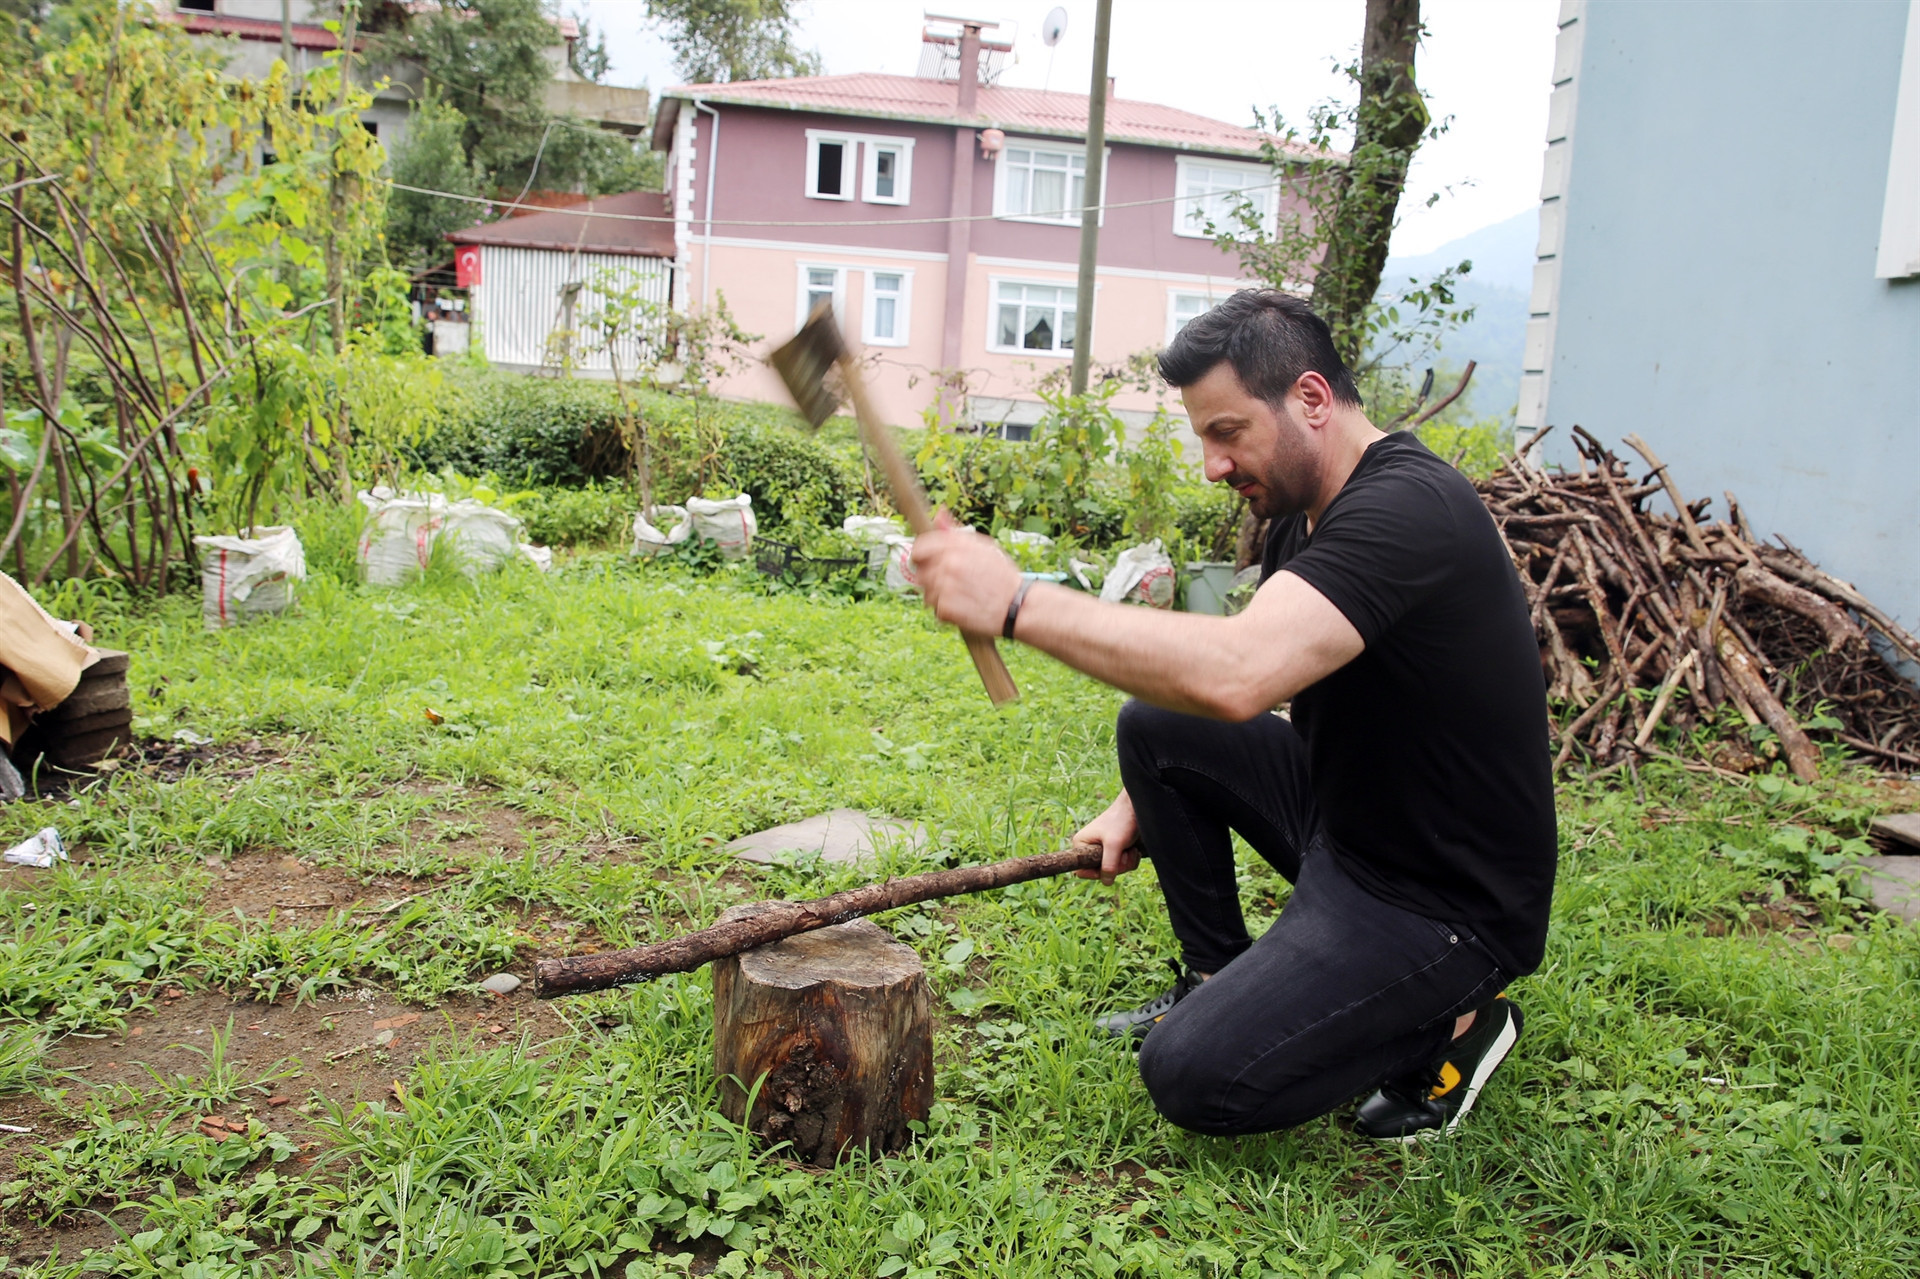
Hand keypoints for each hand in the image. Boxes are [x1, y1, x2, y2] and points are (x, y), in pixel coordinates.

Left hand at [910, 511, 1024, 636]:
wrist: (1019, 605)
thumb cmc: (1003, 575)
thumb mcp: (984, 546)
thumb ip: (956, 532)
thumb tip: (939, 513)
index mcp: (957, 545)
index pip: (920, 547)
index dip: (919, 556)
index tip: (924, 563)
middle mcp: (949, 563)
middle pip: (920, 572)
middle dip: (931, 579)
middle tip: (950, 585)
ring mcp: (946, 586)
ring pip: (926, 593)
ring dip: (939, 598)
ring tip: (961, 597)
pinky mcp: (947, 608)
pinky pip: (936, 611)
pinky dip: (947, 613)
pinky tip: (964, 609)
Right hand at [1073, 790, 1140, 885]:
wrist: (1137, 808)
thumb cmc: (1122, 821)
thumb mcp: (1114, 844)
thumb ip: (1109, 864)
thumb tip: (1106, 882)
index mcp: (1081, 844)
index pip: (1081, 871)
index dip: (1096, 873)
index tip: (1110, 866)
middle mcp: (1090, 849)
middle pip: (1101, 873)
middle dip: (1117, 866)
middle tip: (1123, 852)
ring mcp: (1104, 851)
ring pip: (1115, 871)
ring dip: (1126, 862)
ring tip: (1129, 847)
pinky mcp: (1117, 851)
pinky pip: (1123, 866)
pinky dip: (1131, 860)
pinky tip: (1134, 848)